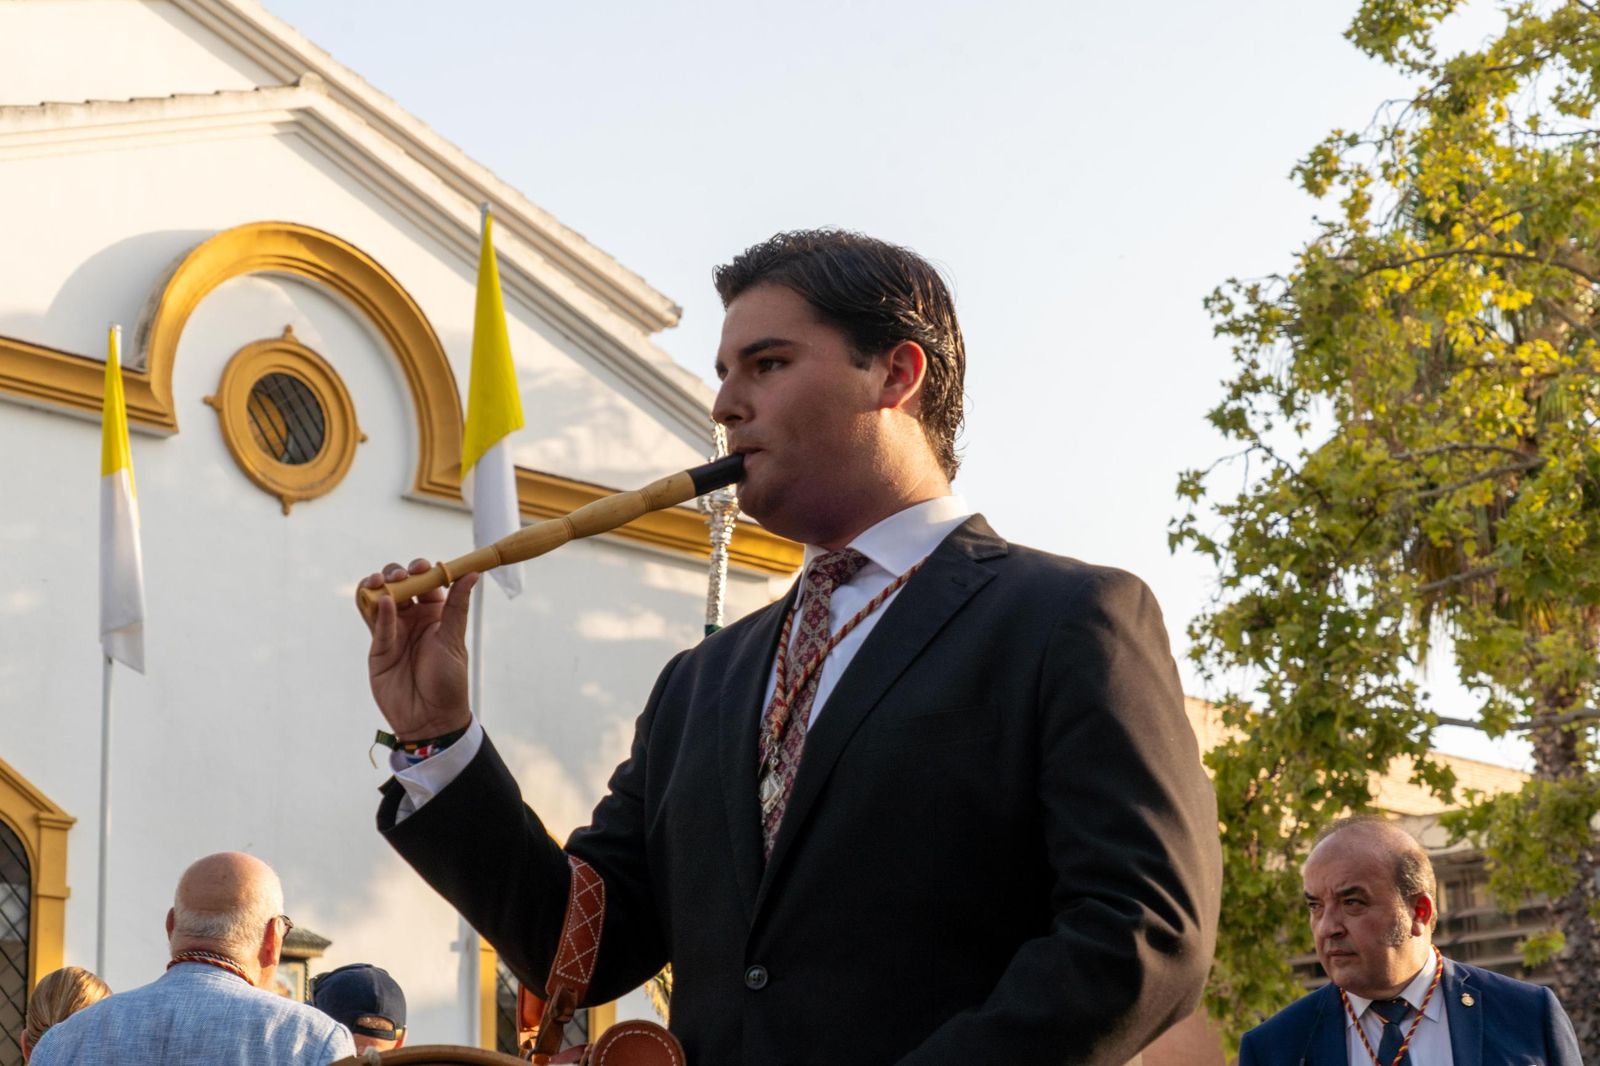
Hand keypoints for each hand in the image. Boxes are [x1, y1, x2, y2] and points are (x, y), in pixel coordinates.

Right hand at [358, 558, 478, 740]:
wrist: (430, 719)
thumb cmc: (448, 681)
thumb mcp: (453, 640)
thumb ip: (456, 607)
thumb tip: (473, 573)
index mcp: (436, 614)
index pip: (428, 582)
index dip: (424, 570)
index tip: (424, 566)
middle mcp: (413, 619)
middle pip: (401, 585)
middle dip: (398, 574)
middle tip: (402, 575)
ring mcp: (393, 631)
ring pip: (381, 598)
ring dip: (378, 584)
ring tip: (381, 580)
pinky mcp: (378, 647)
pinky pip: (374, 622)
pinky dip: (375, 608)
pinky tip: (381, 601)